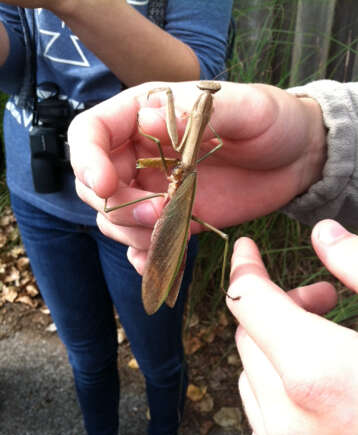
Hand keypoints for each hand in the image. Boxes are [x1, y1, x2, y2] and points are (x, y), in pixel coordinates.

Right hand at [68, 81, 326, 272]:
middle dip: (118, 206)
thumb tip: (148, 118)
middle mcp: (141, 152)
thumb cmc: (273, 122)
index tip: (104, 185)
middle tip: (158, 213)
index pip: (91, 132)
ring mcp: (155, 188)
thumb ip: (197, 113)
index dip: (86, 159)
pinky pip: (142, 241)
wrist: (296, 158)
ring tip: (172, 230)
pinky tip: (163, 260)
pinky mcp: (172, 216)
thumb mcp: (246, 109)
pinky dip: (145, 255)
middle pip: (95, 184)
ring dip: (132, 233)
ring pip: (114, 218)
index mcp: (146, 113)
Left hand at [227, 219, 357, 434]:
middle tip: (323, 297)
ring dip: (277, 349)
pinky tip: (319, 389)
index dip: (246, 266)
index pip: (248, 299)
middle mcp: (292, 424)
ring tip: (325, 342)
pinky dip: (280, 391)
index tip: (248, 249)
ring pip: (252, 380)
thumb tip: (325, 236)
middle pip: (249, 338)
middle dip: (277, 307)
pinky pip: (266, 424)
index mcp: (316, 373)